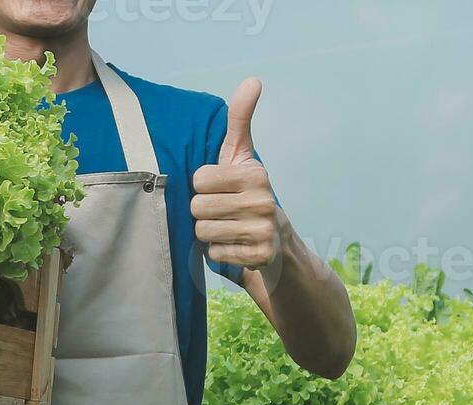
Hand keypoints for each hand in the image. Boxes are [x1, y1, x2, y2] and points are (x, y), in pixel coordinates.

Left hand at [193, 78, 284, 277]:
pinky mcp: (259, 256)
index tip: (220, 189)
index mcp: (254, 173)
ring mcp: (263, 230)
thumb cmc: (246, 192)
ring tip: (228, 227)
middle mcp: (263, 200)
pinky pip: (215, 253)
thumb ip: (240, 118)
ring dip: (210, 233)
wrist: (274, 242)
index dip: (202, 187)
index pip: (198, 180)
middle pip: (198, 207)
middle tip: (222, 212)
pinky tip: (235, 245)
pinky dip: (220, 252)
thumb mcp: (241, 155)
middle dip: (203, 212)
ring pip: (203, 232)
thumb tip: (252, 79)